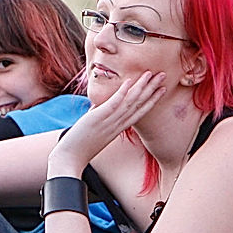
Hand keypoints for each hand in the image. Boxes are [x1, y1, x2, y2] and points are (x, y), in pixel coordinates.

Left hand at [48, 71, 165, 174]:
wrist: (70, 159)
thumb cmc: (80, 147)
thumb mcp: (94, 131)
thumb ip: (99, 118)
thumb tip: (96, 107)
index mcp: (119, 128)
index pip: (140, 112)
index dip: (152, 100)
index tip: (162, 89)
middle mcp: (117, 125)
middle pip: (139, 105)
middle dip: (152, 90)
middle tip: (163, 75)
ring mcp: (108, 122)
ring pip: (130, 102)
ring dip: (141, 87)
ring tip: (150, 74)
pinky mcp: (97, 119)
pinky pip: (112, 104)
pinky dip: (121, 93)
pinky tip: (128, 82)